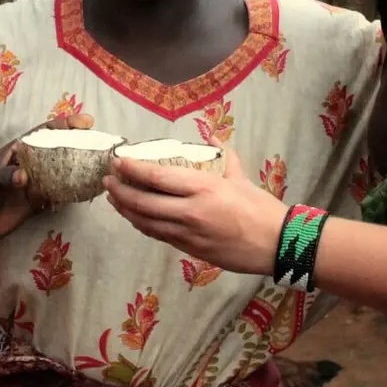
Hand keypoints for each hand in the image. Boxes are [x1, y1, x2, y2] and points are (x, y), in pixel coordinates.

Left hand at [0, 113, 94, 243]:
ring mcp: (36, 182)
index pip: (43, 133)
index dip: (63, 125)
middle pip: (58, 148)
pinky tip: (88, 189)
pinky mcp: (38, 201)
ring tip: (100, 163)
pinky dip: (73, 190)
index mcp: (18, 152)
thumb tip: (23, 177)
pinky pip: (59, 193)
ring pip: (62, 170)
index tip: (83, 123)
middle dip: (78, 142)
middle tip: (100, 141)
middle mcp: (30, 164)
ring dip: (79, 166)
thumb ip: (3, 177)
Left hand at [103, 141, 288, 275]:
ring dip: (126, 210)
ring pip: (145, 222)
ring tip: (114, 198)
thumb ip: (224, 156)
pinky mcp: (190, 250)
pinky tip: (135, 217)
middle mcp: (190, 211)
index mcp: (202, 188)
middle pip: (143, 202)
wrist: (278, 245)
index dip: (132, 169)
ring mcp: (188, 234)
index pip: (157, 177)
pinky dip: (143, 225)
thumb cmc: (261, 208)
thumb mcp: (241, 177)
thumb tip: (212, 136)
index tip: (118, 161)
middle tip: (108, 180)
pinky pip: (159, 236)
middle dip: (120, 191)